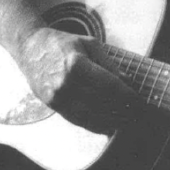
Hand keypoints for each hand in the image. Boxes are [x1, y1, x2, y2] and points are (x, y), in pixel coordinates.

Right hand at [13, 27, 139, 133]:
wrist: (30, 48)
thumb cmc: (63, 43)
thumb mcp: (90, 44)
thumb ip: (109, 63)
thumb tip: (128, 81)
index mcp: (76, 65)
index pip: (108, 85)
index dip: (126, 95)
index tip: (139, 99)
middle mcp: (65, 84)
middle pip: (101, 102)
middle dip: (122, 109)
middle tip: (137, 112)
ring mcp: (57, 97)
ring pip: (90, 115)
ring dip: (111, 121)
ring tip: (127, 121)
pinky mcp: (53, 105)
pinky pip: (77, 120)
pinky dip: (95, 125)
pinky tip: (109, 126)